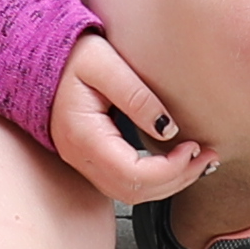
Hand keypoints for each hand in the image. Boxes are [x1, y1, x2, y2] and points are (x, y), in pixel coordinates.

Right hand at [44, 35, 208, 206]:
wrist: (42, 55)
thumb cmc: (70, 55)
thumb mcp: (104, 63)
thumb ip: (137, 96)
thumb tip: (168, 129)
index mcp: (83, 135)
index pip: (132, 174)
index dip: (170, 169)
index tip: (193, 147)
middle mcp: (79, 156)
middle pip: (133, 191)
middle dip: (176, 180)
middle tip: (207, 157)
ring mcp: (82, 161)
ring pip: (129, 193)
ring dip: (167, 183)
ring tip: (197, 162)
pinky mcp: (90, 158)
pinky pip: (123, 182)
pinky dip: (153, 180)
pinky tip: (174, 164)